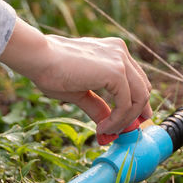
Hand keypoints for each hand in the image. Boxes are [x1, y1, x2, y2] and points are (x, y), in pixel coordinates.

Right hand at [0, 19, 153, 133]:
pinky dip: (118, 120)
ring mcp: (121, 60)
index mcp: (114, 51)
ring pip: (139, 97)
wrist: (39, 58)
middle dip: (136, 114)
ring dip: (125, 120)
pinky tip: (103, 128)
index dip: (137, 103)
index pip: (137, 79)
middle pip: (143, 88)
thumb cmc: (52, 71)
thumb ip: (97, 105)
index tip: (131, 122)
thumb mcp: (80, 91)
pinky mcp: (116, 71)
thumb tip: (107, 124)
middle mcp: (121, 52)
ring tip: (107, 131)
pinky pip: (127, 103)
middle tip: (123, 132)